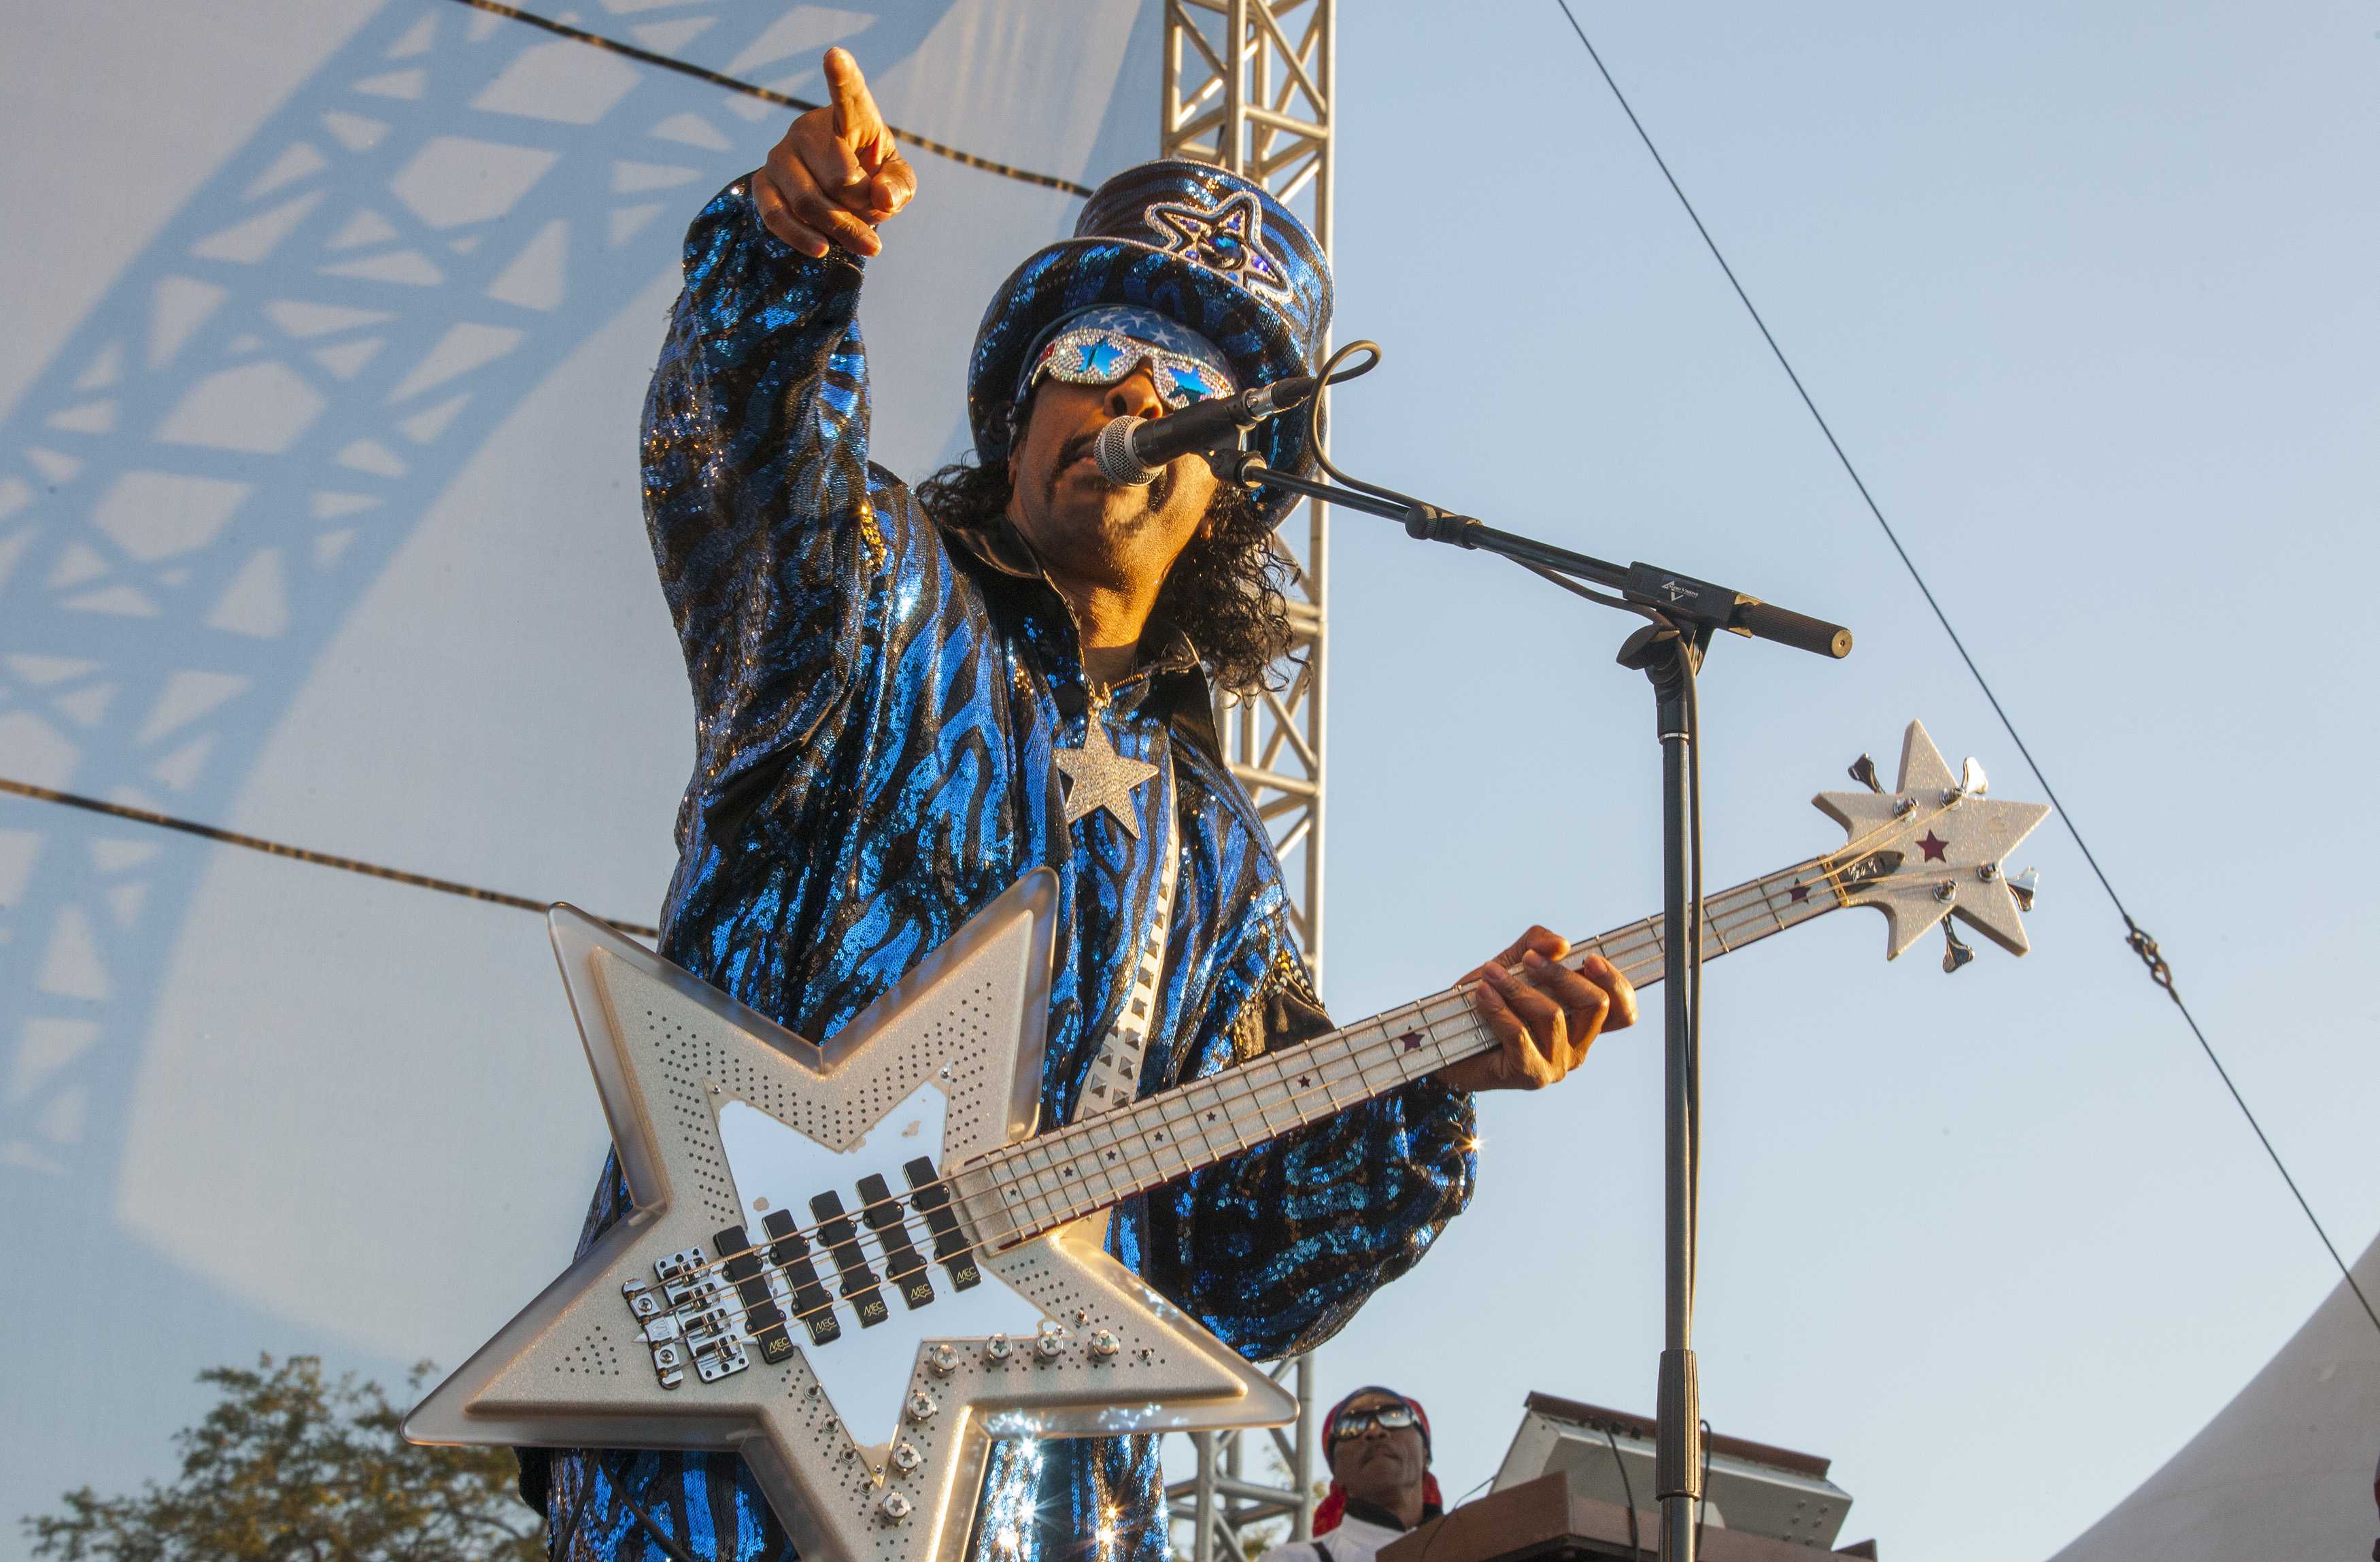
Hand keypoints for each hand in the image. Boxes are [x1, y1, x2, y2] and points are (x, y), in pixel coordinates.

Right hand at [753, 47, 915, 257]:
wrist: (836, 197)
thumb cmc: (873, 178)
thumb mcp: (898, 180)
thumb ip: (899, 185)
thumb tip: (882, 198)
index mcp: (850, 116)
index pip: (847, 94)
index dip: (842, 76)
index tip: (836, 55)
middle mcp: (808, 128)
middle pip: (838, 179)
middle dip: (863, 209)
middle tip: (876, 216)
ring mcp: (780, 154)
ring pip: (808, 202)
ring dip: (840, 228)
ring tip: (864, 241)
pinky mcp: (762, 183)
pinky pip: (776, 215)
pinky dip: (802, 238)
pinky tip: (822, 249)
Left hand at [1438, 927, 1637, 1093]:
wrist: (1448, 1040)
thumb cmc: (1487, 1002)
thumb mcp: (1512, 964)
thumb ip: (1536, 946)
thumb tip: (1561, 944)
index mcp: (1582, 1022)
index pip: (1622, 1010)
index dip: (1617, 983)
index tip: (1589, 959)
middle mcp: (1577, 1047)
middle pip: (1595, 1005)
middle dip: (1561, 974)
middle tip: (1529, 959)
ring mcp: (1556, 1064)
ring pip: (1553, 1015)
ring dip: (1517, 987)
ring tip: (1490, 974)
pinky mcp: (1530, 1075)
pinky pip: (1520, 1034)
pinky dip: (1499, 1008)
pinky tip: (1482, 994)